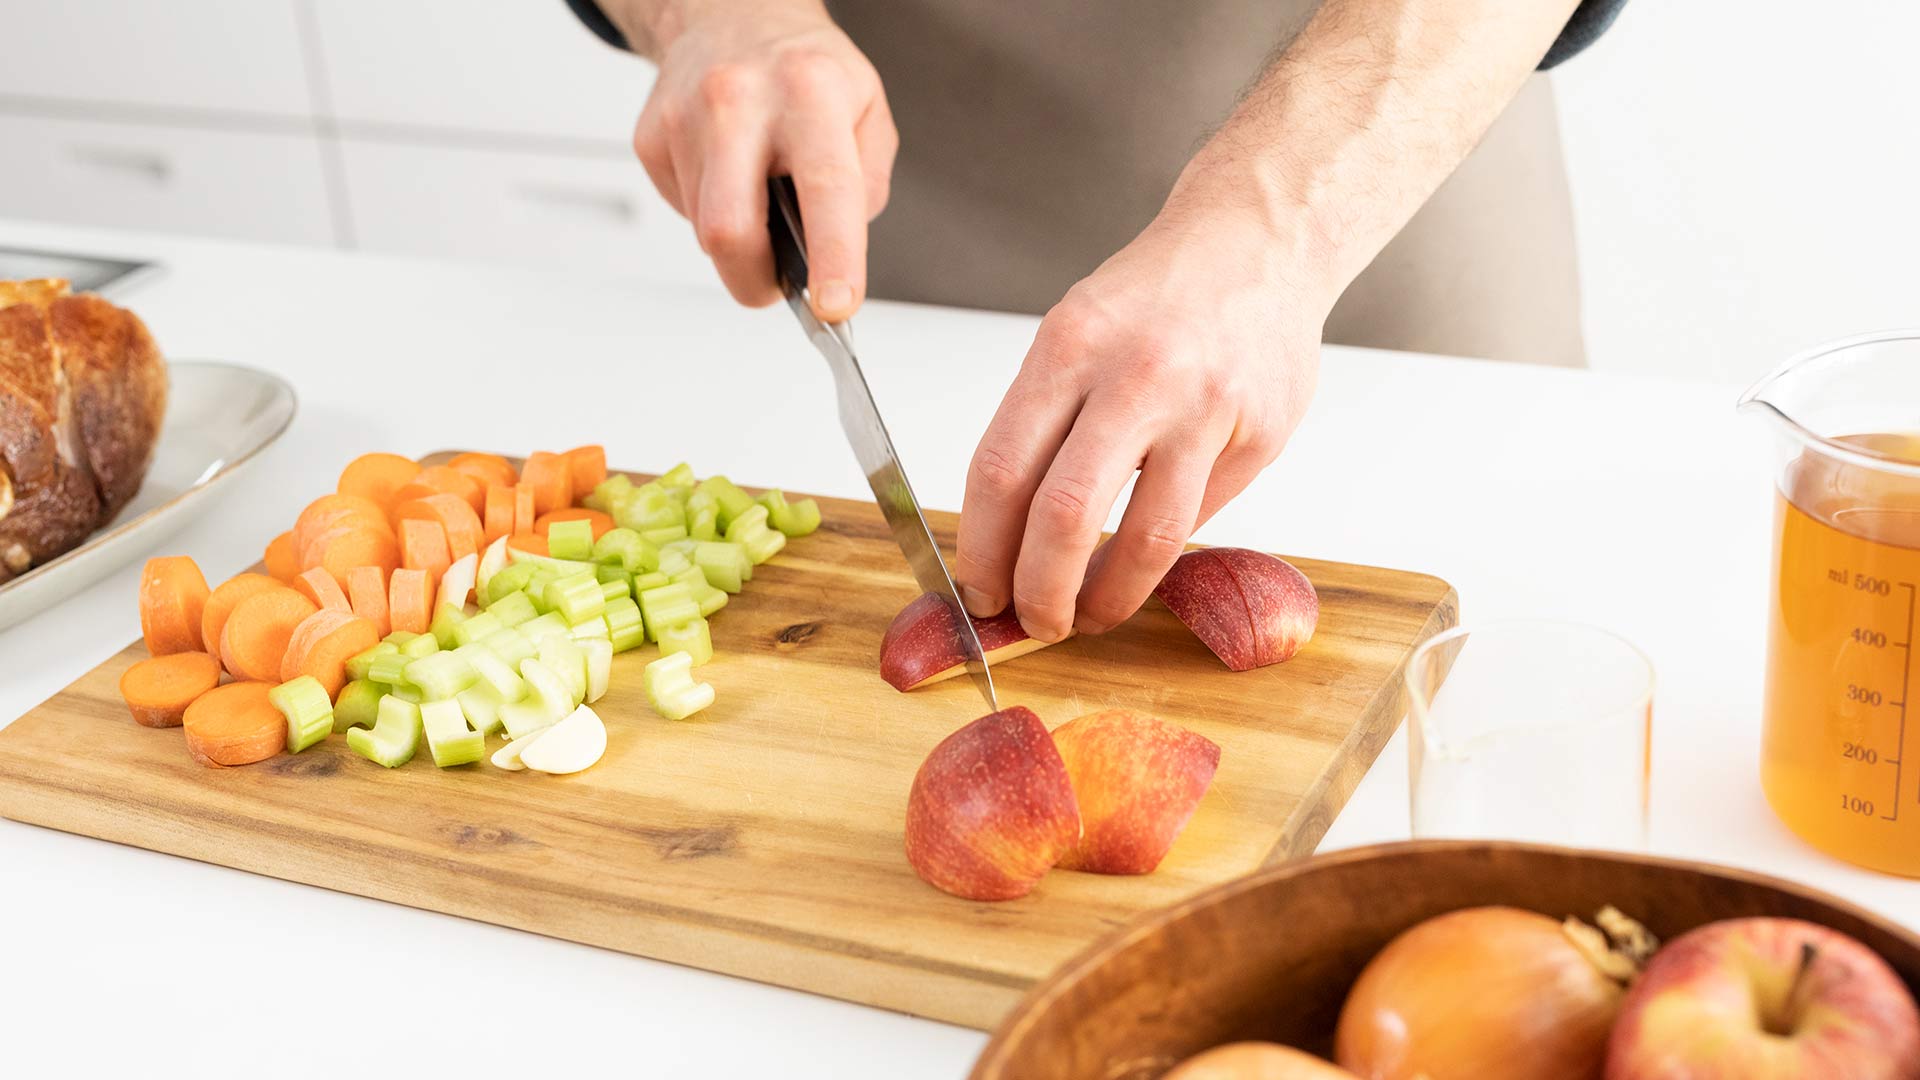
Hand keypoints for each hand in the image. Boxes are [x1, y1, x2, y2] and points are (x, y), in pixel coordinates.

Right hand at [630, 0, 895, 319]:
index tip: (834, 305)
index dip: (832, 256)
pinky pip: (684, 211)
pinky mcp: (651, 136)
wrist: (734, 15)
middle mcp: (742, 100)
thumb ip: (865, 186)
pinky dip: (711, 213)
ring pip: (706, 231)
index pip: (825, 187)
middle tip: (778, 285)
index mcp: (810, 92)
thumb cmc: (806, 71)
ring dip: (739, 240)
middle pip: (730, 229)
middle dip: (754, 279)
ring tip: (759, 196)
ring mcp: (686, 116)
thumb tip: (837, 253)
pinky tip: (728, 176)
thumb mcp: (868, 111)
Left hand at [953, 160, 1336, 642]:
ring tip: (1087, 616)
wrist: (1259, 238)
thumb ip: (1042, 423)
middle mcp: (1136, 376)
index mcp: (1069, 346)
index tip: (979, 588)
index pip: (1001, 471)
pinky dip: (1161, 551)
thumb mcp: (1075, 331)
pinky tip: (1142, 557)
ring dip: (1107, 597)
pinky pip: (1200, 517)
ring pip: (1146, 538)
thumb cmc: (1154, 295)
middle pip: (1065, 515)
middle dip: (1038, 592)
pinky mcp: (1259, 435)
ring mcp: (1205, 408)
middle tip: (1032, 622)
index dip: (982, 549)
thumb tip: (1006, 535)